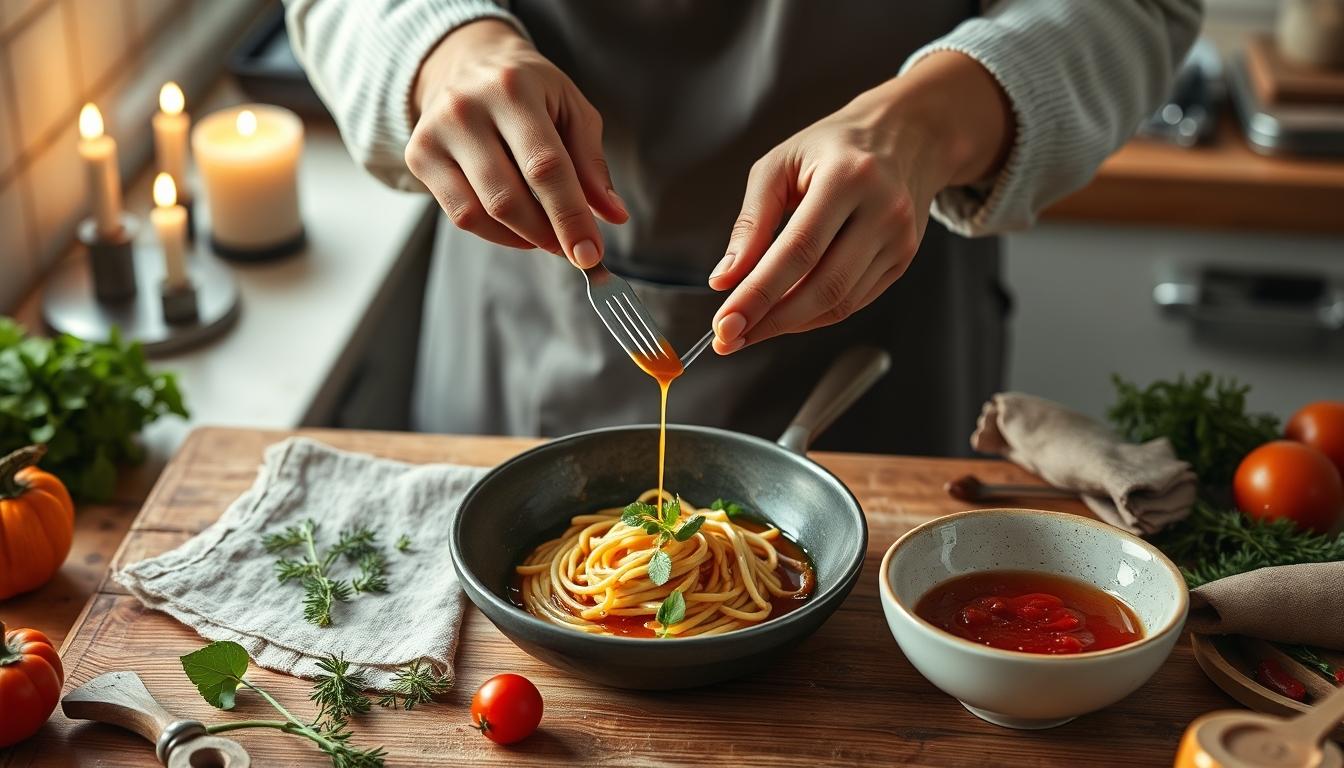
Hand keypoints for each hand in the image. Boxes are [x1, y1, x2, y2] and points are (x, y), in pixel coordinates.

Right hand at [407, 20, 626, 266]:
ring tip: (548, 235)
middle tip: (573, 249)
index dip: (570, 217)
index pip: (545, 167)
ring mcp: (435, 133)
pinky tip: (519, 228)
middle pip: (508, 198)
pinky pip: (461, 215)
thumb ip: (592, 163)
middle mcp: (466, 108)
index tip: (590, 253)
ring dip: (523, 238)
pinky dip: (496, 234)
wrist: (468, 63)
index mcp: (513, 89)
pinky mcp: (418, 156)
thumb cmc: (530, 91)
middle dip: (548, 235)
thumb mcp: (571, 109)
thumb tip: (614, 215)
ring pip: (481, 213)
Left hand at [708, 51, 1013, 352]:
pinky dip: (814, 316)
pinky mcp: (904, 259)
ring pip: (840, 302)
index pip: (798, 250)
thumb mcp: (780, 165)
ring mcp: (900, 239)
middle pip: (823, 285)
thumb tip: (725, 279)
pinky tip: (785, 315)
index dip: (758, 293)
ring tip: (750, 329)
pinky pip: (853, 302)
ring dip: (790, 324)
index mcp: (848, 176)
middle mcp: (883, 210)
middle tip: (729, 337)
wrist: (905, 135)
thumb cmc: (830, 147)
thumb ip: (751, 222)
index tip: (724, 324)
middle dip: (770, 320)